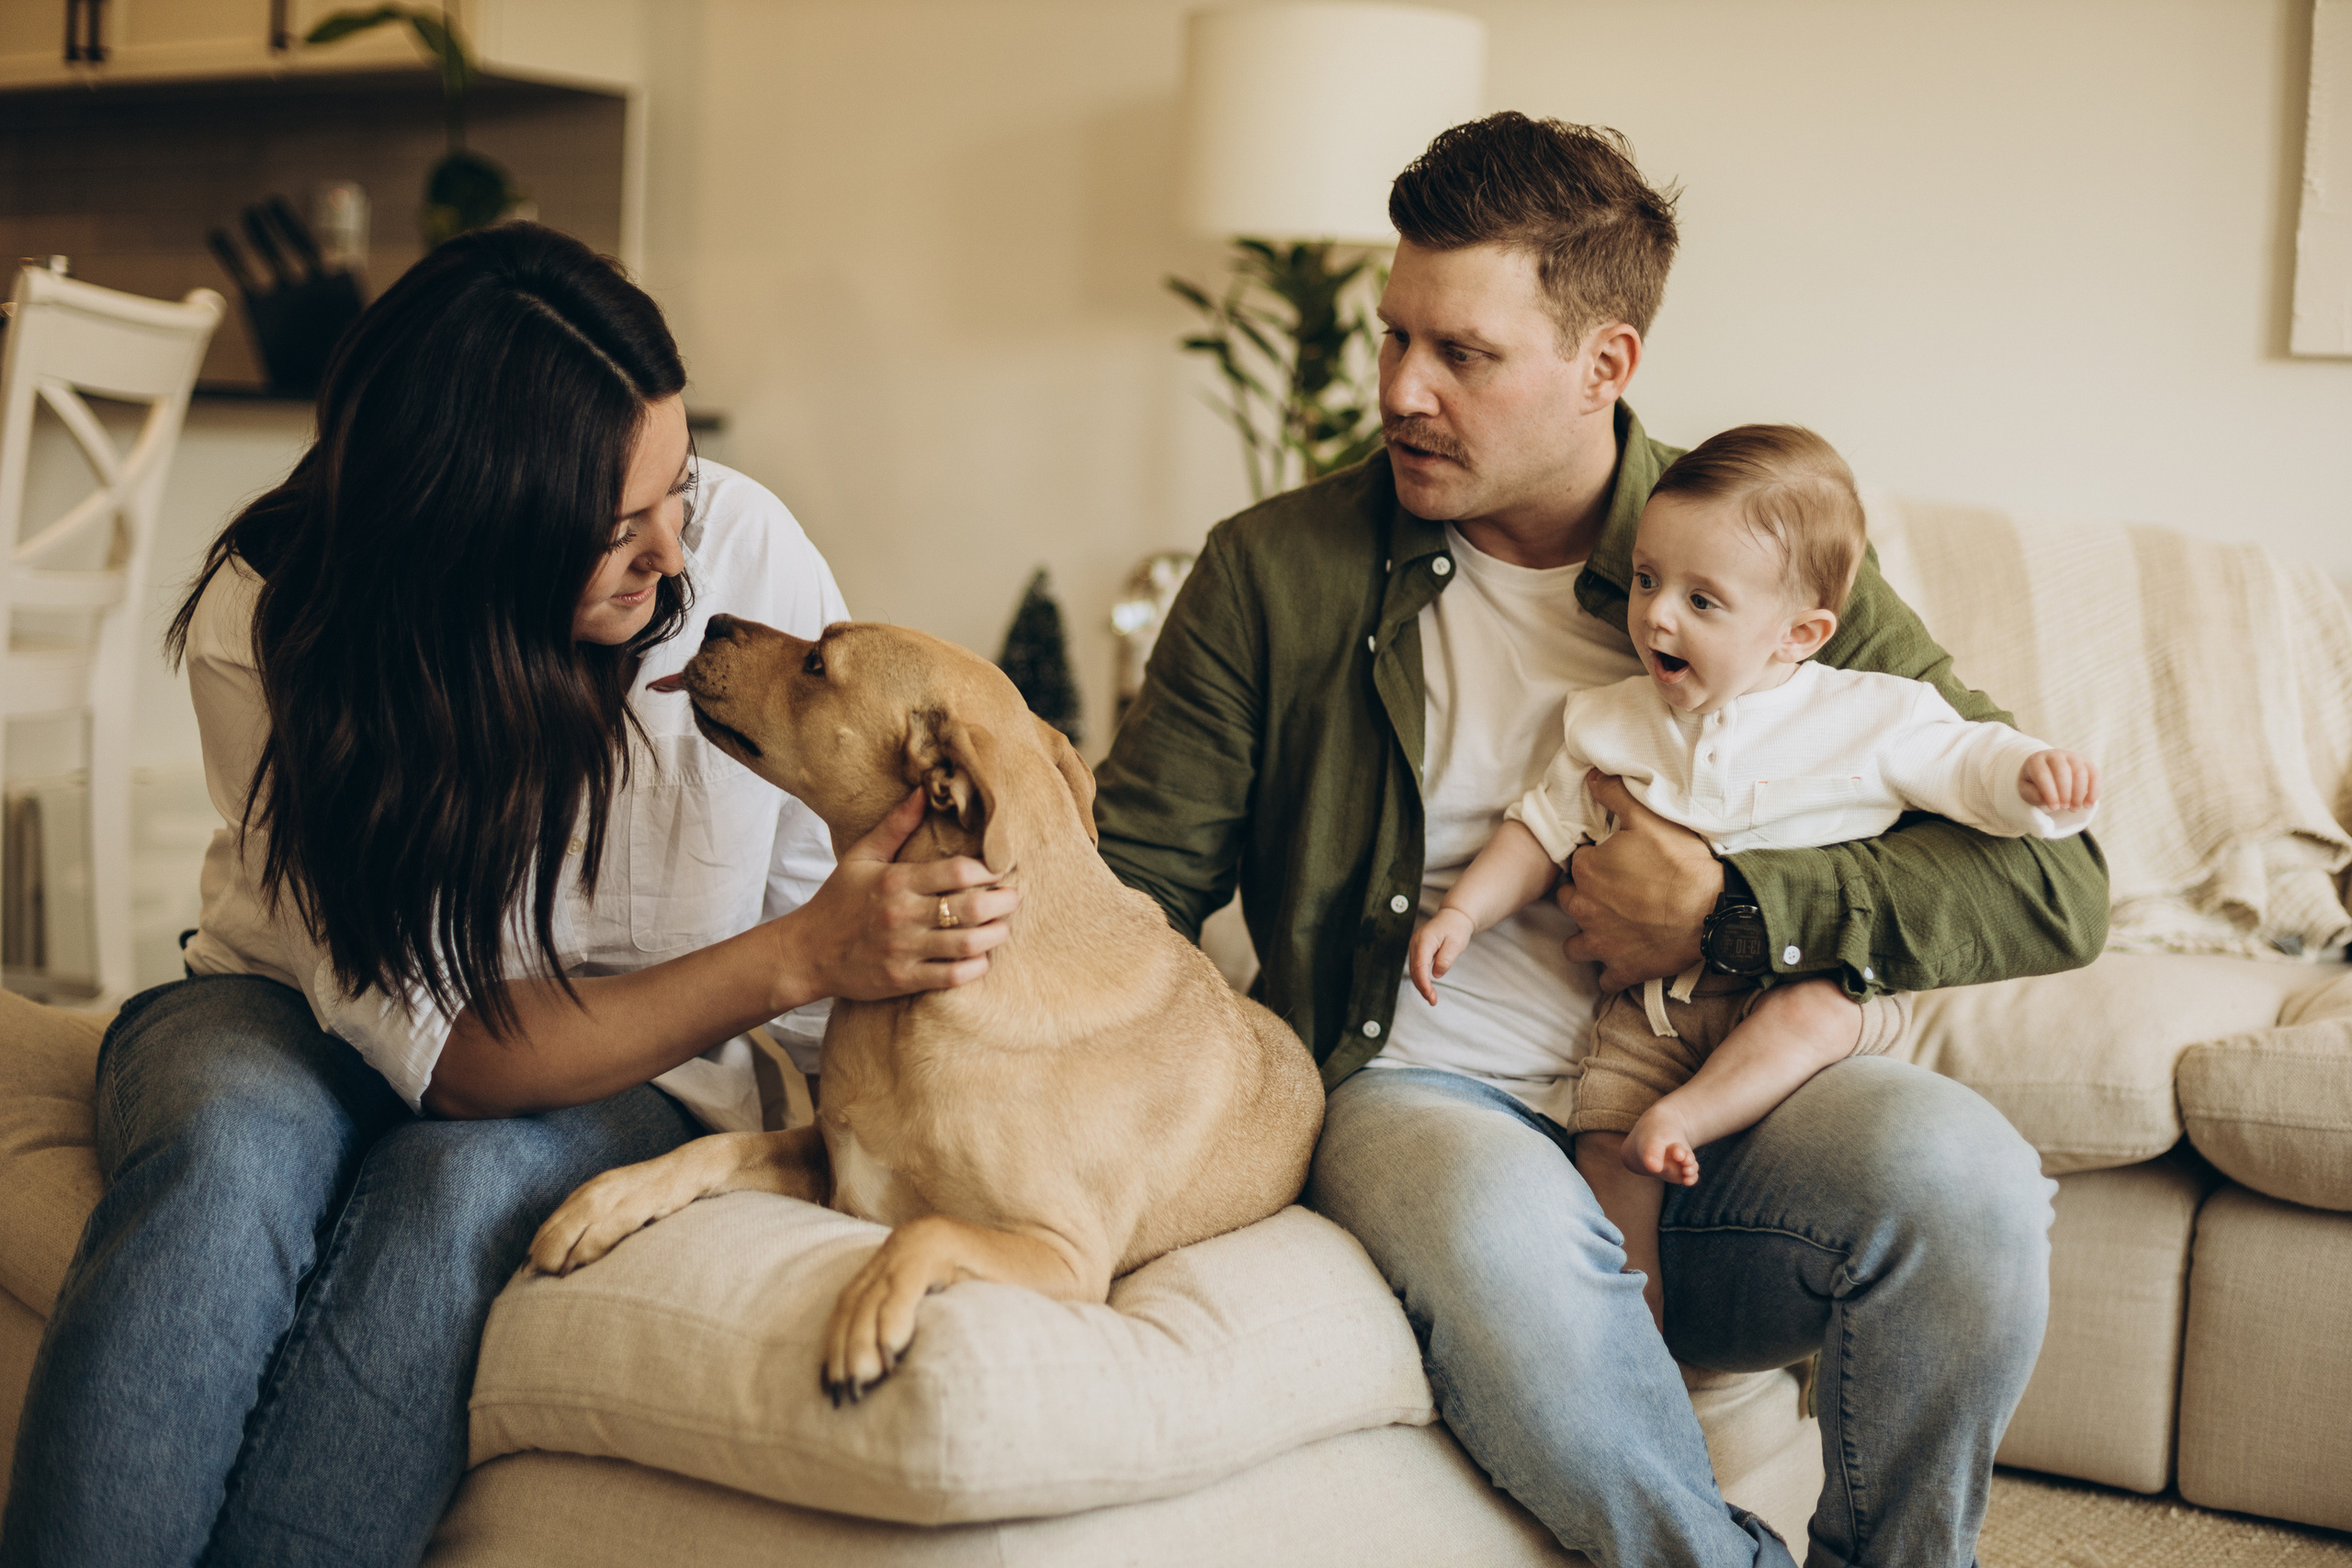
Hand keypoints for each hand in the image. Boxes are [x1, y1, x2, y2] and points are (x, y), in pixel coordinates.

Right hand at [784, 790, 1017, 1003]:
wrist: (806, 952)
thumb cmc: (837, 900)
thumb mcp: (861, 856)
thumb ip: (896, 825)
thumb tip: (923, 790)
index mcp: (896, 881)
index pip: (958, 872)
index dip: (989, 870)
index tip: (1000, 869)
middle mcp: (902, 914)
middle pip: (971, 908)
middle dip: (1003, 903)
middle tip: (1014, 898)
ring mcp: (903, 950)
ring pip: (968, 944)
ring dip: (996, 935)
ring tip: (1003, 926)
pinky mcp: (903, 979)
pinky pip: (952, 976)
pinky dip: (976, 966)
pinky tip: (981, 956)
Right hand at [1407, 908, 1473, 1004]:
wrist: (1454, 916)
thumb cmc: (1456, 928)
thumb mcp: (1456, 944)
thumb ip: (1445, 959)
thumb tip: (1436, 974)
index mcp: (1424, 940)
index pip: (1419, 965)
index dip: (1424, 983)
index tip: (1430, 995)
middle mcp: (1415, 943)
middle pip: (1414, 970)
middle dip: (1422, 987)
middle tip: (1433, 1001)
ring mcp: (1414, 946)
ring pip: (1414, 970)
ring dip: (1421, 985)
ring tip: (1432, 998)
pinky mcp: (1417, 950)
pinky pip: (1416, 966)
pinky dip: (1421, 978)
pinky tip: (1428, 988)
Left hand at [1557, 771, 1720, 991]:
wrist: (1713, 911)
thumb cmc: (1681, 863)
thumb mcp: (1648, 818)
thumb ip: (1613, 794)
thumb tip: (1590, 775)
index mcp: (1586, 870)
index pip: (1577, 864)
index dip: (1594, 863)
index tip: (1613, 865)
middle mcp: (1584, 908)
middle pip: (1570, 903)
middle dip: (1584, 898)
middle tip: (1612, 895)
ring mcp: (1600, 942)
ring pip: (1575, 945)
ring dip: (1587, 938)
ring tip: (1610, 929)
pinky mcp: (1622, 969)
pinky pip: (1604, 978)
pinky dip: (1612, 971)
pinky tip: (1627, 958)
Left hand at [2020, 749, 2098, 812]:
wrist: (2047, 771)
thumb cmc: (2034, 783)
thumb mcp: (2026, 789)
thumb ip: (2032, 794)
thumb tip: (2046, 799)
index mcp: (2036, 760)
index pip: (2043, 775)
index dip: (2050, 792)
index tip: (2054, 808)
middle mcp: (2055, 755)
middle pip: (2063, 771)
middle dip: (2065, 792)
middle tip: (2065, 808)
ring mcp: (2072, 756)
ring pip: (2080, 772)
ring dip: (2079, 793)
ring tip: (2074, 809)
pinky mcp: (2086, 762)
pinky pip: (2094, 774)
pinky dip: (2094, 791)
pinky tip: (2089, 805)